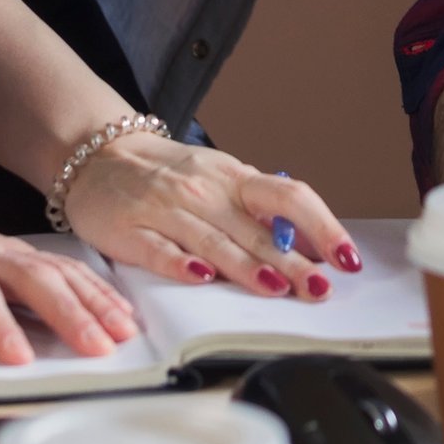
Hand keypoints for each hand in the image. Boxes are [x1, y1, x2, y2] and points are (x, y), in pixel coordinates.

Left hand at [0, 163, 141, 361]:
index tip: (18, 357)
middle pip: (27, 276)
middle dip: (66, 312)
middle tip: (95, 348)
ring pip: (53, 268)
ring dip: (90, 300)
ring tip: (120, 334)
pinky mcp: (12, 252)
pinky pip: (62, 265)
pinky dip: (94, 287)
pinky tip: (118, 311)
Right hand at [57, 131, 363, 297]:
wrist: (97, 154)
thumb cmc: (168, 174)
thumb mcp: (220, 181)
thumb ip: (259, 212)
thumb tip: (311, 245)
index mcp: (234, 178)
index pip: (290, 197)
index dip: (322, 226)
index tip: (346, 257)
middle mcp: (205, 192)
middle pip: (257, 228)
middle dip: (293, 261)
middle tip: (320, 288)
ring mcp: (166, 210)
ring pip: (214, 240)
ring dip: (246, 266)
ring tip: (276, 287)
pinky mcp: (130, 230)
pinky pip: (158, 249)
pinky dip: (179, 263)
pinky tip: (199, 278)